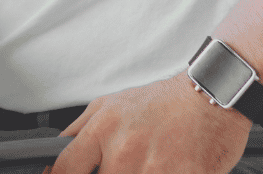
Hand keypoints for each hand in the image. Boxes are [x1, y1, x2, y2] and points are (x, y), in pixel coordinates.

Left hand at [53, 73, 250, 173]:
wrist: (210, 96)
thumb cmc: (161, 102)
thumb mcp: (110, 105)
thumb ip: (78, 132)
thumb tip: (52, 156)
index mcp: (103, 130)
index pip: (66, 169)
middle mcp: (124, 151)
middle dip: (111, 173)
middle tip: (125, 164)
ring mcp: (154, 169)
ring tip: (148, 164)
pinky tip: (168, 168)